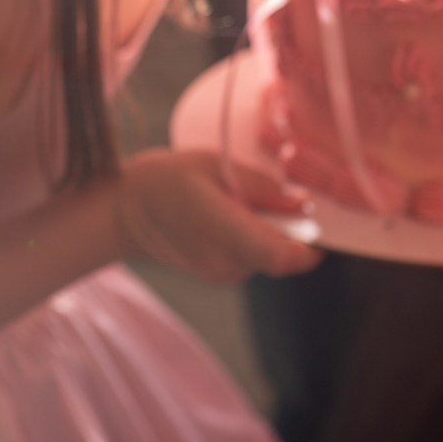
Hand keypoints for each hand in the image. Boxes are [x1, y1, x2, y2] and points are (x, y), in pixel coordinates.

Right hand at [114, 149, 318, 282]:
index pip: (280, 256)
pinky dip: (250, 237)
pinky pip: (252, 256)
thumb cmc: (166, 180)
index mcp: (224, 229)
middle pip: (280, 253)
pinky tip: (226, 216)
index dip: (309, 247)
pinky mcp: (220, 276)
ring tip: (234, 201)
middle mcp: (227, 261)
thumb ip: (261, 186)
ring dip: (265, 230)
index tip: (317, 226)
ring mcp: (222, 273)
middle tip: (262, 194)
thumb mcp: (214, 164)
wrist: (125, 212)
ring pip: (267, 254)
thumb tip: (301, 203)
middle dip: (285, 226)